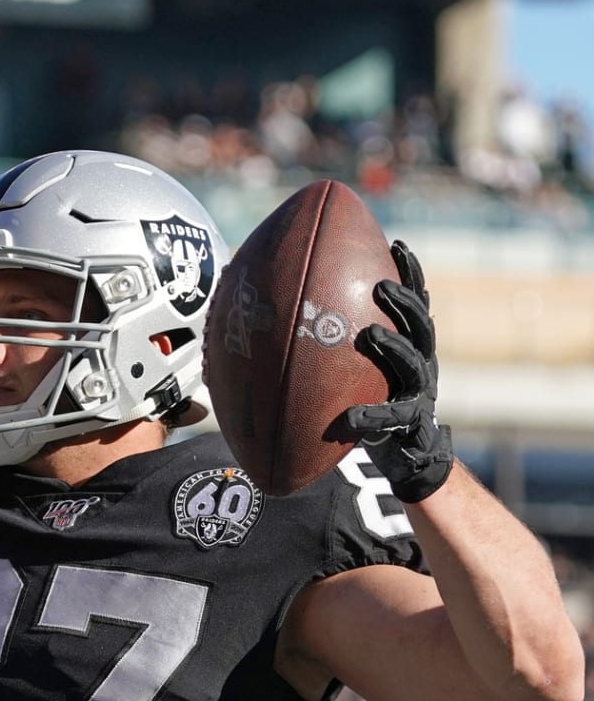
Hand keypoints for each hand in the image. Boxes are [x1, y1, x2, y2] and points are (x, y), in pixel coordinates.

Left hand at [345, 240, 452, 502]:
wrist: (407, 455)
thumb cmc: (372, 403)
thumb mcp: (356, 372)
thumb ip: (334, 347)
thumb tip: (279, 321)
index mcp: (410, 347)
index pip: (416, 304)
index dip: (411, 275)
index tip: (396, 244)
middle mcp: (421, 365)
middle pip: (421, 326)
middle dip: (405, 301)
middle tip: (381, 285)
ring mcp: (420, 395)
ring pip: (415, 365)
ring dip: (394, 347)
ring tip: (371, 334)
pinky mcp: (411, 427)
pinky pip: (391, 420)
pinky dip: (370, 417)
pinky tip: (349, 420)